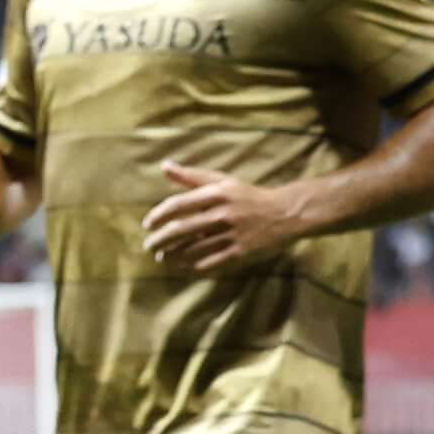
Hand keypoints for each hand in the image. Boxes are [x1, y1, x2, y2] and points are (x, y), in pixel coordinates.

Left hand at [143, 162, 303, 272]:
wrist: (286, 212)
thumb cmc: (248, 196)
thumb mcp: (223, 181)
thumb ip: (192, 176)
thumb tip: (164, 165)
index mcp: (217, 193)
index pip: (178, 204)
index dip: (158, 215)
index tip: (147, 225)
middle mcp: (223, 213)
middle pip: (181, 230)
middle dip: (159, 240)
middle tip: (149, 246)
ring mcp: (232, 234)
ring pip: (192, 249)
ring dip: (172, 256)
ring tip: (162, 258)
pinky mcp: (241, 252)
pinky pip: (210, 262)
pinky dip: (192, 267)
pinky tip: (182, 267)